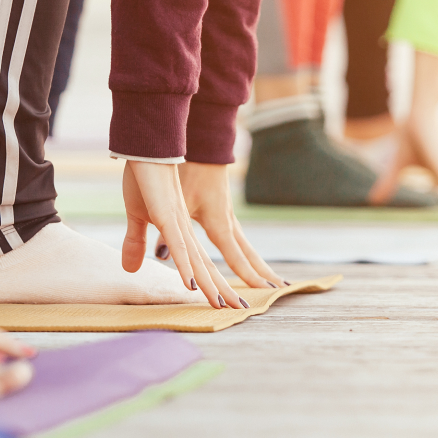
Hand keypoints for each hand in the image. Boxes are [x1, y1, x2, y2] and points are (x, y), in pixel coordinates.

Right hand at [121, 161, 245, 308]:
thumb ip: (136, 242)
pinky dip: (185, 267)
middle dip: (222, 289)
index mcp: (181, 231)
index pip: (201, 264)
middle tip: (239, 310)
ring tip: (225, 306)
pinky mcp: (167, 216)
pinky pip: (179, 247)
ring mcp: (178, 223)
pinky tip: (193, 285)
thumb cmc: (144, 178)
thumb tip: (131, 268)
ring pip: (197, 262)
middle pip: (207, 266)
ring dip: (211, 285)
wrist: (146, 148)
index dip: (213, 283)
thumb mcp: (137, 216)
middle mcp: (186, 230)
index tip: (226, 303)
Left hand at [169, 162, 283, 287]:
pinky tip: (246, 256)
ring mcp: (227, 215)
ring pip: (245, 245)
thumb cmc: (188, 172)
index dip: (247, 275)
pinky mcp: (223, 208)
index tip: (264, 292)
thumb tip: (160, 256)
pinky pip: (236, 236)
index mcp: (218, 223)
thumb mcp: (174, 204)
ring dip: (256, 264)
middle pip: (247, 253)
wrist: (201, 145)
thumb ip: (164, 232)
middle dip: (260, 274)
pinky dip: (244, 251)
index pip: (235, 255)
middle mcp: (228, 221)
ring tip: (273, 280)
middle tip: (277, 291)